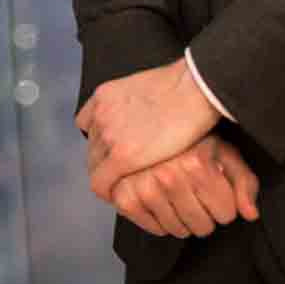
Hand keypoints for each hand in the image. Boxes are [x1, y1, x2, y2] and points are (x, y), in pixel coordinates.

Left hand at [76, 57, 219, 201]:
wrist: (196, 88)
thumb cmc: (185, 85)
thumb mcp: (146, 85)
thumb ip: (134, 102)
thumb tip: (142, 116)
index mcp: (105, 96)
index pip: (88, 126)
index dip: (101, 144)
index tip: (111, 155)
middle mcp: (100, 114)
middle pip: (91, 148)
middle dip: (104, 162)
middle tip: (120, 176)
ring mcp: (107, 135)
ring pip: (94, 166)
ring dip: (107, 177)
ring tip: (124, 188)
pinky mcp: (121, 156)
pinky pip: (101, 183)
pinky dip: (108, 192)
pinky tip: (120, 198)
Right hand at [107, 134, 261, 237]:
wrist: (148, 113)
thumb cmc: (190, 133)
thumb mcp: (223, 150)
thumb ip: (244, 181)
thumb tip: (249, 214)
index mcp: (195, 164)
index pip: (226, 214)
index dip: (224, 204)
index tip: (215, 191)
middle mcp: (168, 175)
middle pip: (202, 226)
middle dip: (205, 216)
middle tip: (196, 196)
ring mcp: (142, 185)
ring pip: (176, 229)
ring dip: (181, 221)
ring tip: (179, 199)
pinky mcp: (123, 193)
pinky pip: (149, 226)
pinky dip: (156, 222)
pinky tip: (161, 204)